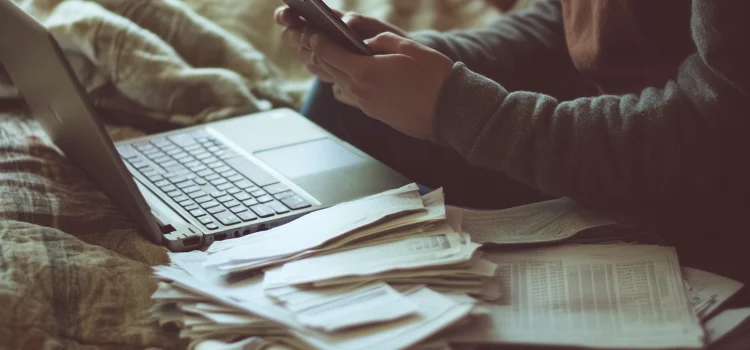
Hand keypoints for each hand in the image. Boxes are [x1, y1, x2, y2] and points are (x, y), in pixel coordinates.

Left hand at [309, 32, 453, 140]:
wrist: (450, 112)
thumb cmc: (434, 77)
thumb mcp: (408, 48)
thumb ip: (381, 42)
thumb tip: (366, 44)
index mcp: (364, 72)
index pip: (329, 54)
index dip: (318, 41)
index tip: (312, 33)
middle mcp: (360, 91)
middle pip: (330, 71)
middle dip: (321, 55)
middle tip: (316, 43)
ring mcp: (367, 106)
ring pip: (341, 85)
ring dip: (335, 71)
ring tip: (335, 58)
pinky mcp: (376, 115)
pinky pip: (355, 96)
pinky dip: (349, 84)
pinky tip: (357, 76)